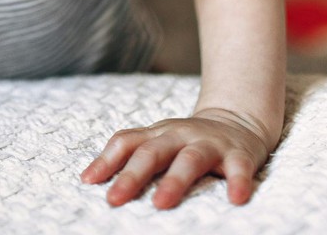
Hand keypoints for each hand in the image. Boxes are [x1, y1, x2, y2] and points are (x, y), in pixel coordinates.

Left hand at [80, 108, 272, 208]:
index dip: (106, 161)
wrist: (237, 121)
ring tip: (160, 204)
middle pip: (152, 153)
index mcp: (157, 134)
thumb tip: (88, 178)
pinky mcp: (238, 155)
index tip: (88, 181)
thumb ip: (129, 155)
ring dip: (174, 181)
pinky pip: (238, 168)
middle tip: (114, 199)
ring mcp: (208, 144)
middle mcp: (179, 136)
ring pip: (189, 160)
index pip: (126, 142)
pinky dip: (237, 182)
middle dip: (132, 176)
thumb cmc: (186, 140)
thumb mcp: (158, 141)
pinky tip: (236, 199)